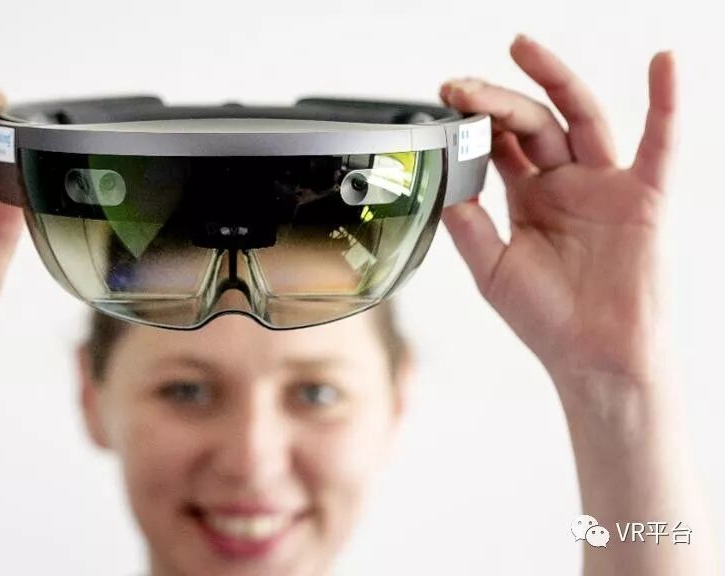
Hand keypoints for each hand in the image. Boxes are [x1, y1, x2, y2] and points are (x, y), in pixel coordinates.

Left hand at [440, 35, 675, 386]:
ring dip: (554, 79)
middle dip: (494, 100)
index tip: (442, 105)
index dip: (472, 123)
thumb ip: (468, 225)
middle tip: (460, 86)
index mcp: (528, 197)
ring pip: (580, 118)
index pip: (499, 145)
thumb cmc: (547, 318)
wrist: (591, 357)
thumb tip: (443, 184)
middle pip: (531, 123)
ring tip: (521, 47)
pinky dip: (667, 103)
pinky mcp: (643, 197)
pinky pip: (661, 144)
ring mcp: (604, 185)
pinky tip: (664, 63)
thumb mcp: (492, 269)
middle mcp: (565, 183)